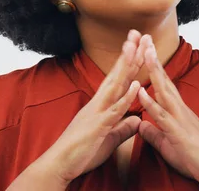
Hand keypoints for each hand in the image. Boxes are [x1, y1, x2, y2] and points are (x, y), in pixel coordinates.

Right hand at [40, 30, 149, 185]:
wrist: (59, 165)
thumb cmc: (81, 152)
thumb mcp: (109, 139)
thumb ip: (123, 128)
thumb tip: (137, 120)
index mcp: (102, 105)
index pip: (119, 79)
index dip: (130, 62)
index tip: (139, 44)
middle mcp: (99, 103)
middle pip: (117, 74)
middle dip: (129, 54)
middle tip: (138, 33)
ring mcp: (98, 112)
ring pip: (115, 85)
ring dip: (126, 66)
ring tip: (136, 46)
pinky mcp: (98, 126)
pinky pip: (114, 110)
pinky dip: (125, 97)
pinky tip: (134, 85)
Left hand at [137, 37, 198, 190]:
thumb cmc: (196, 158)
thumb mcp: (168, 144)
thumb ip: (154, 133)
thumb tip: (140, 125)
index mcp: (177, 110)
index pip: (164, 84)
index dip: (154, 67)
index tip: (146, 49)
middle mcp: (179, 109)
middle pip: (164, 80)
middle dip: (154, 59)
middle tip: (145, 39)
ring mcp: (180, 118)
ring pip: (164, 91)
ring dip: (153, 72)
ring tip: (144, 52)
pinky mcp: (178, 132)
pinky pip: (162, 115)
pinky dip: (151, 103)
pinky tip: (141, 91)